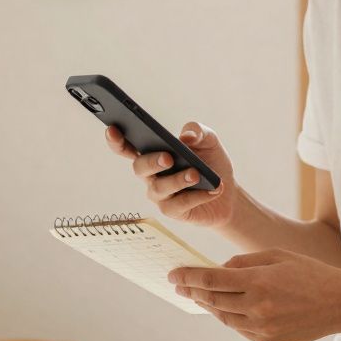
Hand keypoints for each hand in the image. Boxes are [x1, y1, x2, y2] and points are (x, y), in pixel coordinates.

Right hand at [105, 121, 237, 227]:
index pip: (128, 147)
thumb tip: (187, 136)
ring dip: (177, 180)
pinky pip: (179, 204)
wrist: (228, 193)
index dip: (116, 140)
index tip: (112, 129)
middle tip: (168, 157)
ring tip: (195, 174)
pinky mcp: (173, 211)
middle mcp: (151, 175)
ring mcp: (160, 194)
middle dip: (151, 162)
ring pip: (159, 188)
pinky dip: (197, 196)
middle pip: (139, 168)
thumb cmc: (210, 163)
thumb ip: (198, 131)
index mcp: (153, 153)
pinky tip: (212, 189)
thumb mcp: (208, 141)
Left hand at [169, 249, 340, 340]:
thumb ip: (244, 262)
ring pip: (223, 317)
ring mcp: (262, 328)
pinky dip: (228, 318)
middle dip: (192, 291)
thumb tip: (218, 270)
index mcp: (259, 282)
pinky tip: (223, 308)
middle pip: (213, 300)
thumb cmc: (310, 273)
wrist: (340, 303)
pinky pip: (239, 329)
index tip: (174, 275)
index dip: (189, 277)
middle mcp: (257, 307)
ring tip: (199, 296)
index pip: (211, 279)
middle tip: (179, 285)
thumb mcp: (277, 256)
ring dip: (209, 306)